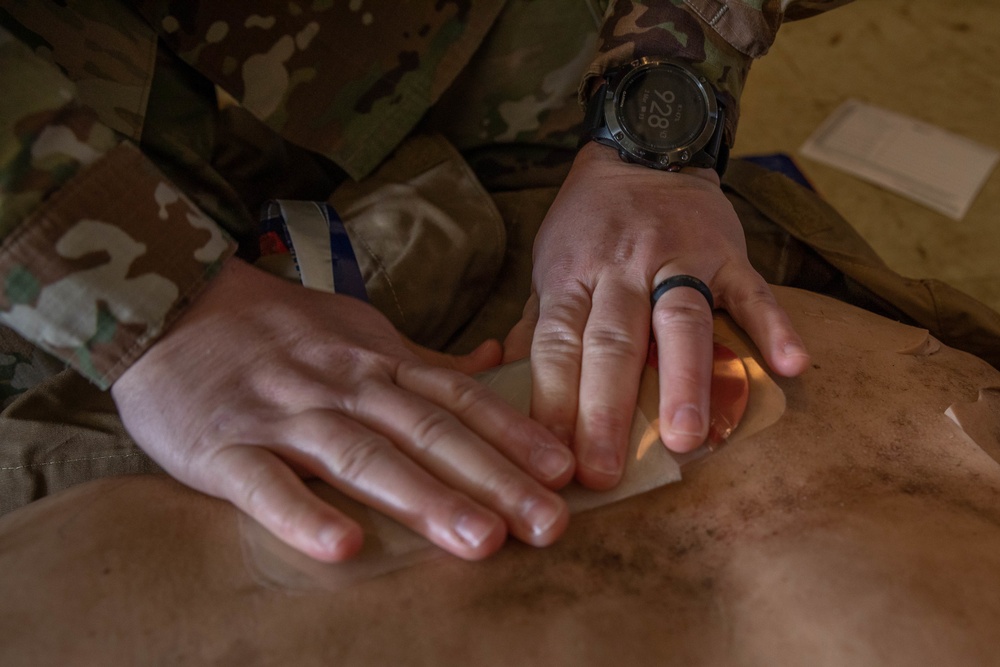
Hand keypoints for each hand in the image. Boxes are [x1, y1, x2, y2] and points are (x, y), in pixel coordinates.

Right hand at [112, 259, 573, 561]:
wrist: (172, 304)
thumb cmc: (277, 326)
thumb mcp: (360, 328)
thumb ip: (427, 359)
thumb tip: (496, 359)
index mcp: (377, 363)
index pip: (458, 399)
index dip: (514, 433)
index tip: (565, 470)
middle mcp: (343, 386)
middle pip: (428, 433)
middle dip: (494, 478)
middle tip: (550, 524)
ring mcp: (285, 415)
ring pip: (361, 456)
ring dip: (422, 498)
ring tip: (480, 540)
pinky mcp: (224, 447)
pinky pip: (266, 484)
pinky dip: (303, 514)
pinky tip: (344, 548)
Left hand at [511, 143, 809, 488]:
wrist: (645, 147)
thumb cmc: (589, 222)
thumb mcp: (549, 263)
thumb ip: (535, 323)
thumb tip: (506, 383)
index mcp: (572, 276)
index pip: (556, 345)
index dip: (551, 401)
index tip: (548, 459)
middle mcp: (621, 269)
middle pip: (611, 343)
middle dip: (605, 410)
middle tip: (603, 471)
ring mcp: (678, 259)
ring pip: (679, 321)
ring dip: (684, 379)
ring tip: (688, 439)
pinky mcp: (728, 254)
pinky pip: (753, 291)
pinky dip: (773, 325)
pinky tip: (791, 365)